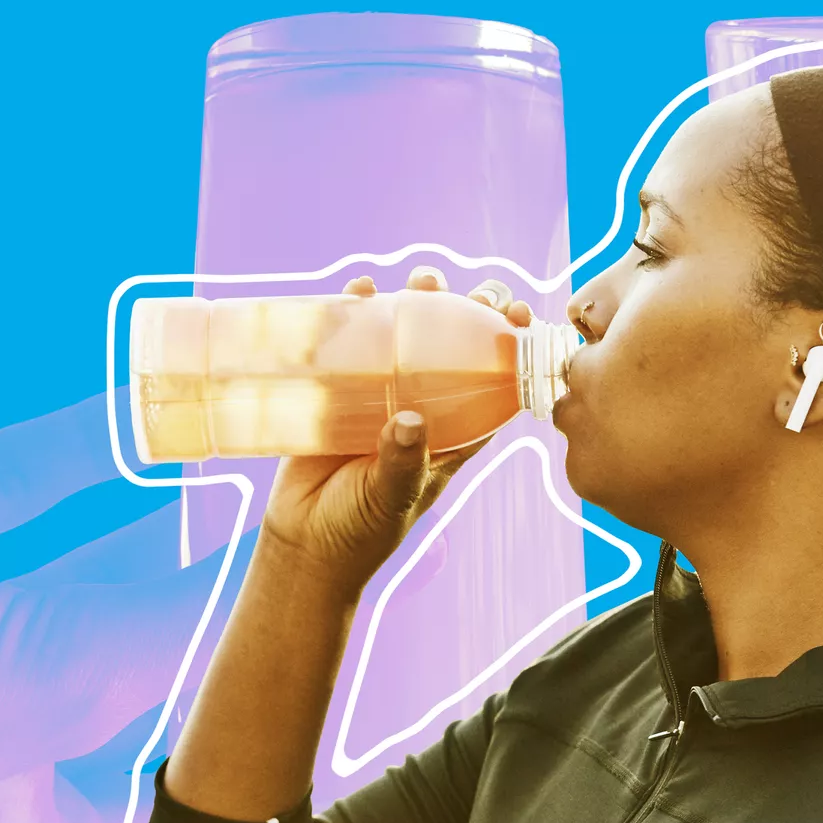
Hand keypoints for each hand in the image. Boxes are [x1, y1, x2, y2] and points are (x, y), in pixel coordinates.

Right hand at [259, 271, 531, 587]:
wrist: (302, 542)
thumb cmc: (361, 528)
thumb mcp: (392, 496)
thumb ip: (403, 462)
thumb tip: (411, 422)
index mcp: (454, 433)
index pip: (496, 384)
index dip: (513, 349)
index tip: (520, 316)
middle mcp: (424, 406)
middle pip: (454, 349)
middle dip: (468, 313)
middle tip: (473, 292)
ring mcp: (381, 394)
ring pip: (407, 337)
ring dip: (418, 302)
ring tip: (422, 280)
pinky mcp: (338, 389)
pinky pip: (351, 342)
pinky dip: (356, 312)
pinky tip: (359, 289)